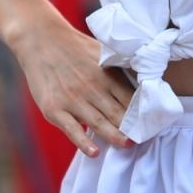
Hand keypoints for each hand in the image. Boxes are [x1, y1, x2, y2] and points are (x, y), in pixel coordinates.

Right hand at [11, 19, 135, 155]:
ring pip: (99, 123)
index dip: (142, 114)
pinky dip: (84, 142)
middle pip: (118, 114)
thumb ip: (121, 68)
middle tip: (145, 140)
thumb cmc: (76, 47)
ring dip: (115, 137)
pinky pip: (72, 129)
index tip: (152, 125)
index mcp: (107, 75)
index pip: (131, 99)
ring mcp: (73, 99)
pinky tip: (95, 152)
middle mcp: (92, 88)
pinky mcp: (54, 109)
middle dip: (133, 129)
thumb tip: (143, 82)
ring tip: (128, 146)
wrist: (41, 40)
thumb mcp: (103, 52)